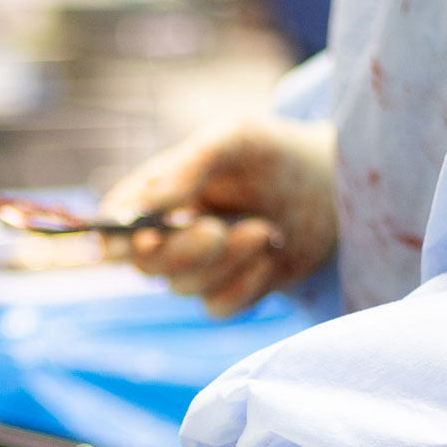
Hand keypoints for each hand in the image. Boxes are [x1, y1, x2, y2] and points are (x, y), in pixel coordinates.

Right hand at [102, 117, 337, 317]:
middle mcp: (169, 234)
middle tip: (217, 229)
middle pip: (145, 265)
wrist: (332, 186)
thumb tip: (146, 203)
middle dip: (181, 250)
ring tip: (264, 229)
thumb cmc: (273, 154)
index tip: (134, 240)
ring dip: (227, 260)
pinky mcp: (229, 291)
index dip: (113, 237)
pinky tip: (271, 256)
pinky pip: (218, 306)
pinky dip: (245, 284)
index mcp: (156, 193)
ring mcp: (198, 267)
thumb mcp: (234, 140)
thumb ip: (188, 167)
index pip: (115, 224)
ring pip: (185, 286)